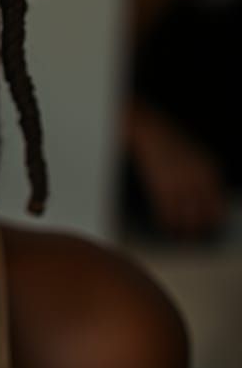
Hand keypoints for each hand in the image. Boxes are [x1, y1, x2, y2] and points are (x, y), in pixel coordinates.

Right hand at [125, 101, 227, 238]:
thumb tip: (204, 201)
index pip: (217, 205)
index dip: (212, 220)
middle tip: (193, 237)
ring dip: (182, 229)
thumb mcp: (195, 156)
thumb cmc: (169, 141)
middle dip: (198, 228)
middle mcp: (199, 179)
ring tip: (179, 237)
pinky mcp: (162, 186)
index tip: (207, 228)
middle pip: (203, 214)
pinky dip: (166, 222)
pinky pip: (167, 212)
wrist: (149, 129)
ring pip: (185, 216)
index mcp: (211, 170)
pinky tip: (164, 227)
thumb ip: (202, 176)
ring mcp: (180, 183)